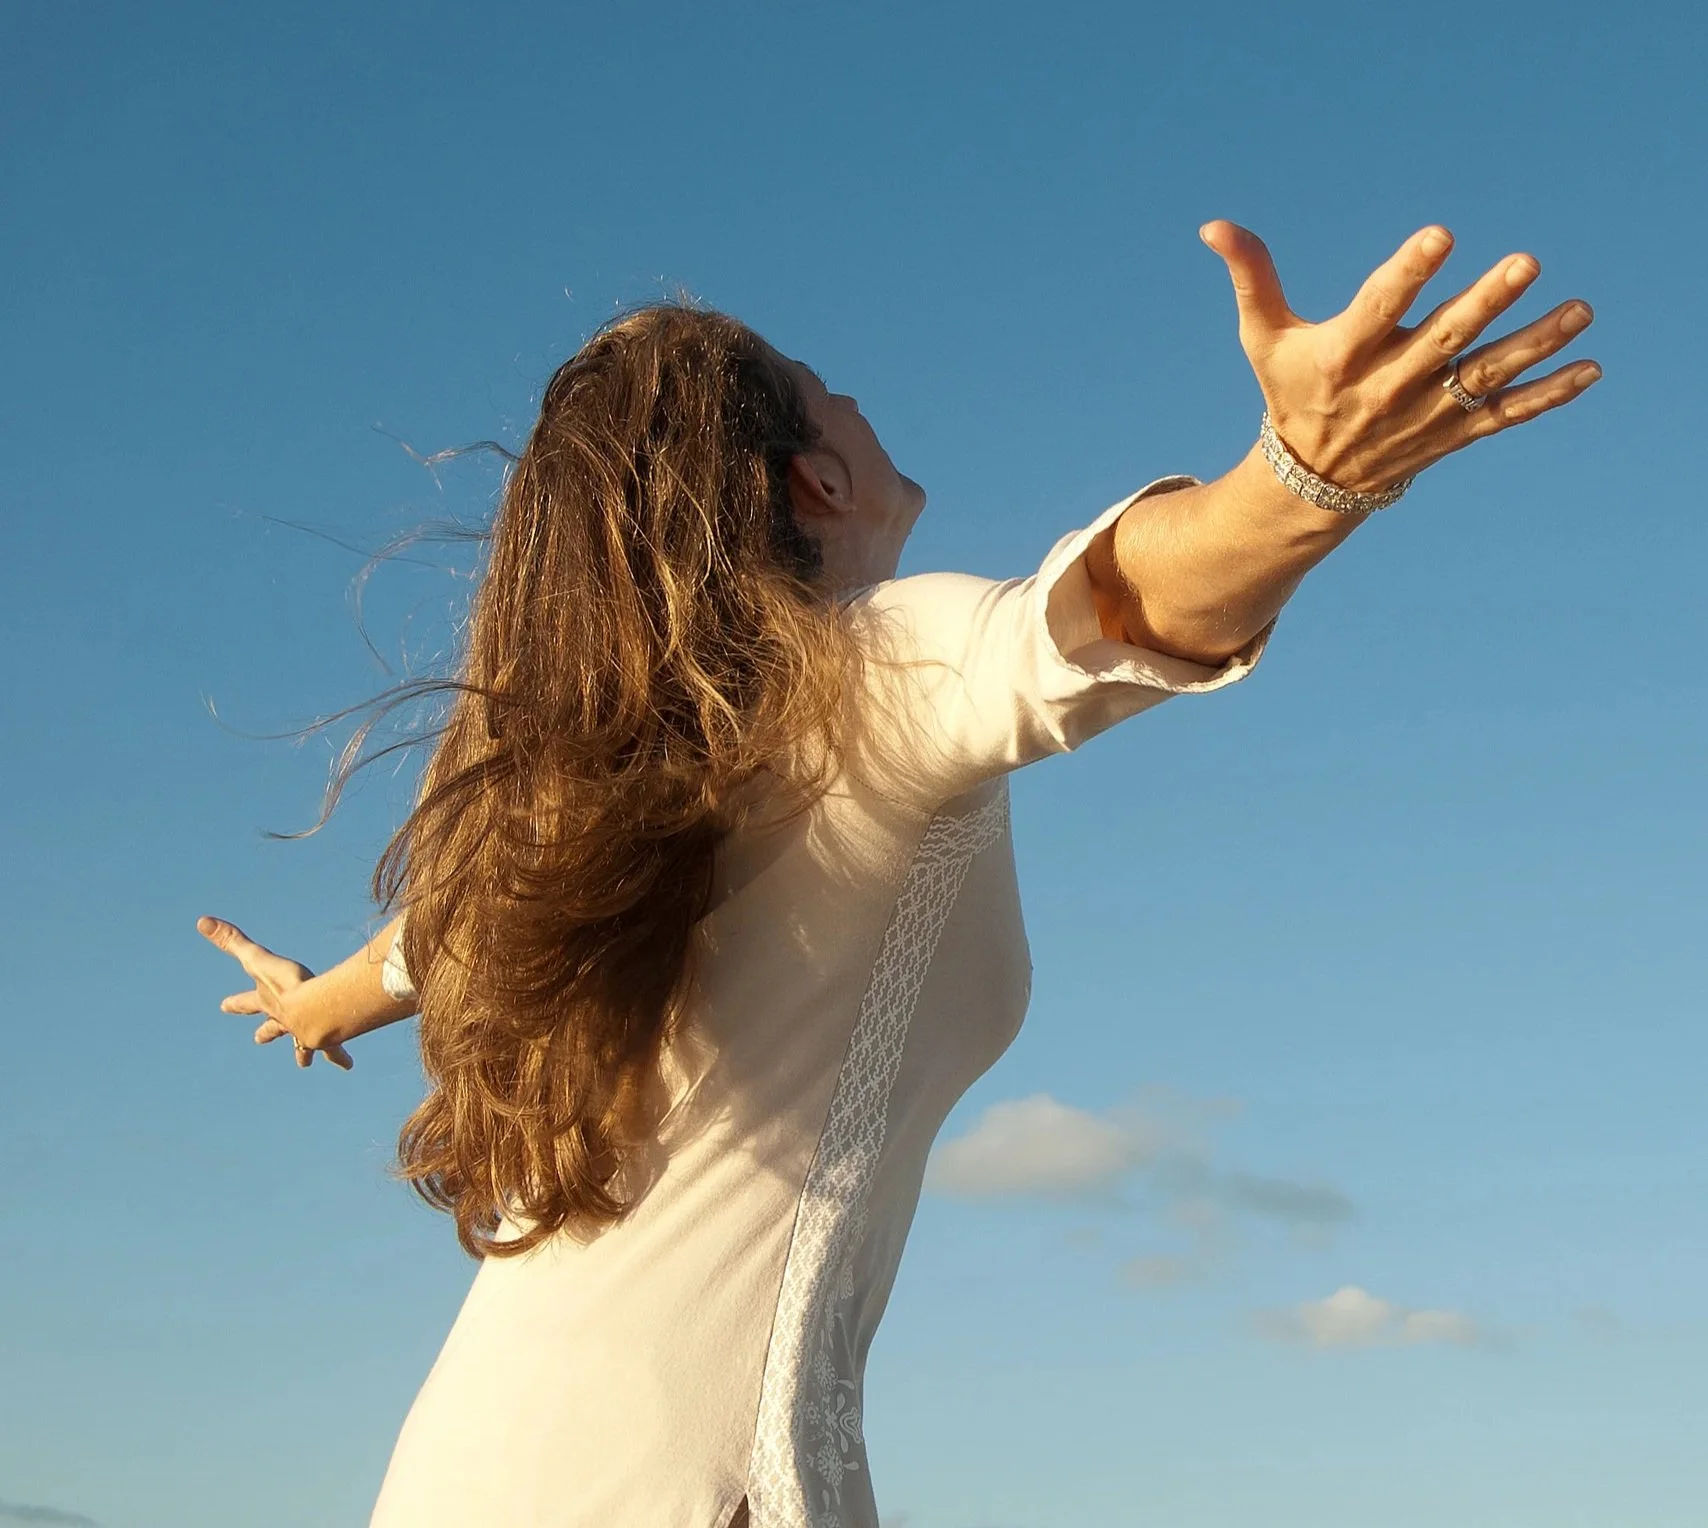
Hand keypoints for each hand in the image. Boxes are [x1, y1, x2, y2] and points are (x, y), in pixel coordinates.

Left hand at [196, 914, 353, 1069]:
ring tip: (305, 1063)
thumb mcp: (257, 959)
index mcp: (269, 1003)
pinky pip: (335, 1051)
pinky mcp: (326, 1042)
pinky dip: (340, 1058)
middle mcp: (284, 1021)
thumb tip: (201, 921)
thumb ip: (232, 940)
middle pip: (272, 1028)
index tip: (223, 1006)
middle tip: (258, 1039)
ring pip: (302, 1046)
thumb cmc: (288, 986)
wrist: (317, 1012)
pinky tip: (347, 1066)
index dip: (236, 1002)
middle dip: (266, 1032)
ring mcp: (303, 1034)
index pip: (247, 1002)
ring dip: (304, 1053)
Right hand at [1199, 220, 1599, 494]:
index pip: (1379, 309)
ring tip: (1580, 311)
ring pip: (1485, 377)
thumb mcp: (1262, 337)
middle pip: (1444, 340)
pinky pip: (1505, 417)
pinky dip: (1548, 396)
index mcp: (1342, 356)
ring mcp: (1425, 414)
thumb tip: (1214, 226)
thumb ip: (1250, 276)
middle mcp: (1387, 386)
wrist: (1309, 478)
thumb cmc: (1288, 388)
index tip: (1440, 235)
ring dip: (1534, 345)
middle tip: (1528, 262)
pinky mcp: (1451, 434)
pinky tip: (1589, 369)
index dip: (1408, 273)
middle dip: (1486, 302)